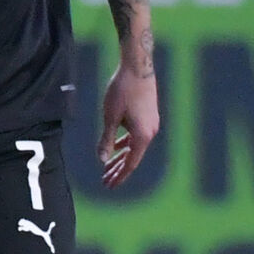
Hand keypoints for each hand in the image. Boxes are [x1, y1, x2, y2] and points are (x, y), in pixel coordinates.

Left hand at [97, 63, 159, 187]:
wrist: (138, 68)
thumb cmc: (122, 91)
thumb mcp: (110, 116)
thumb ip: (107, 139)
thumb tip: (102, 160)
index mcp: (142, 136)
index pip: (130, 163)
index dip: (119, 176)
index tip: (109, 185)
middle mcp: (150, 133)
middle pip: (133, 157)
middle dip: (118, 170)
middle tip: (106, 181)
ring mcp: (151, 124)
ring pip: (135, 147)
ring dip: (122, 156)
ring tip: (109, 167)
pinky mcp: (149, 116)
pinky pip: (136, 136)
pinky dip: (126, 143)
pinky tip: (117, 146)